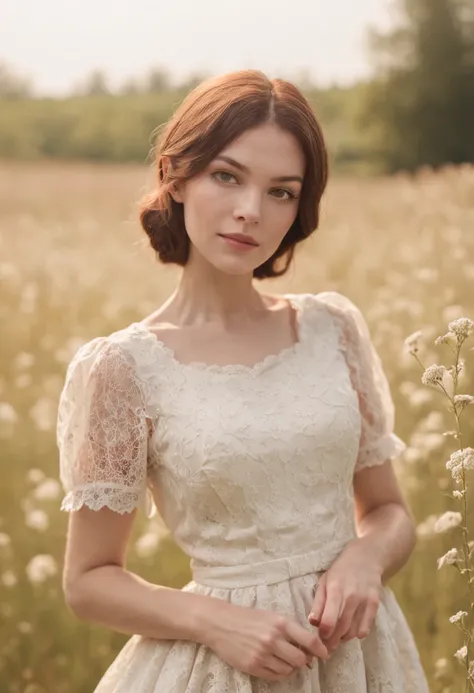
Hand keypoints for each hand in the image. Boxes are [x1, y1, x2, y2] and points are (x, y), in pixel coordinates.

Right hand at [202, 601, 328, 681]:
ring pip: (289, 669)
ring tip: (285, 659)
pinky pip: (275, 676)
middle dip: (304, 660)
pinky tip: (275, 664)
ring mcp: (262, 654)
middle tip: (302, 658)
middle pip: (300, 659)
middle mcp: (273, 639)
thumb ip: (289, 630)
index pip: (308, 640)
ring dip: (291, 667)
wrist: (219, 623)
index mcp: (280, 623)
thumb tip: (307, 648)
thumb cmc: (247, 617)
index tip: (324, 654)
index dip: (320, 650)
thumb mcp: (270, 616)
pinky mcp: (253, 666)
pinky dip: (280, 673)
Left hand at [308, 539, 382, 652]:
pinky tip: (351, 631)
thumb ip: (318, 602)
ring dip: (343, 638)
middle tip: (326, 644)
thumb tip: (312, 622)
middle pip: (341, 628)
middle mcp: (351, 597)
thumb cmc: (340, 570)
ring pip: (353, 631)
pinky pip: (366, 628)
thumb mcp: (324, 581)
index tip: (320, 637)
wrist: (365, 558)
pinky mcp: (375, 604)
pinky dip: (357, 634)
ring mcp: (365, 601)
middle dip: (332, 641)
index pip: (329, 620)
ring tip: (337, 637)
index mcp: (335, 590)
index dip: (323, 634)